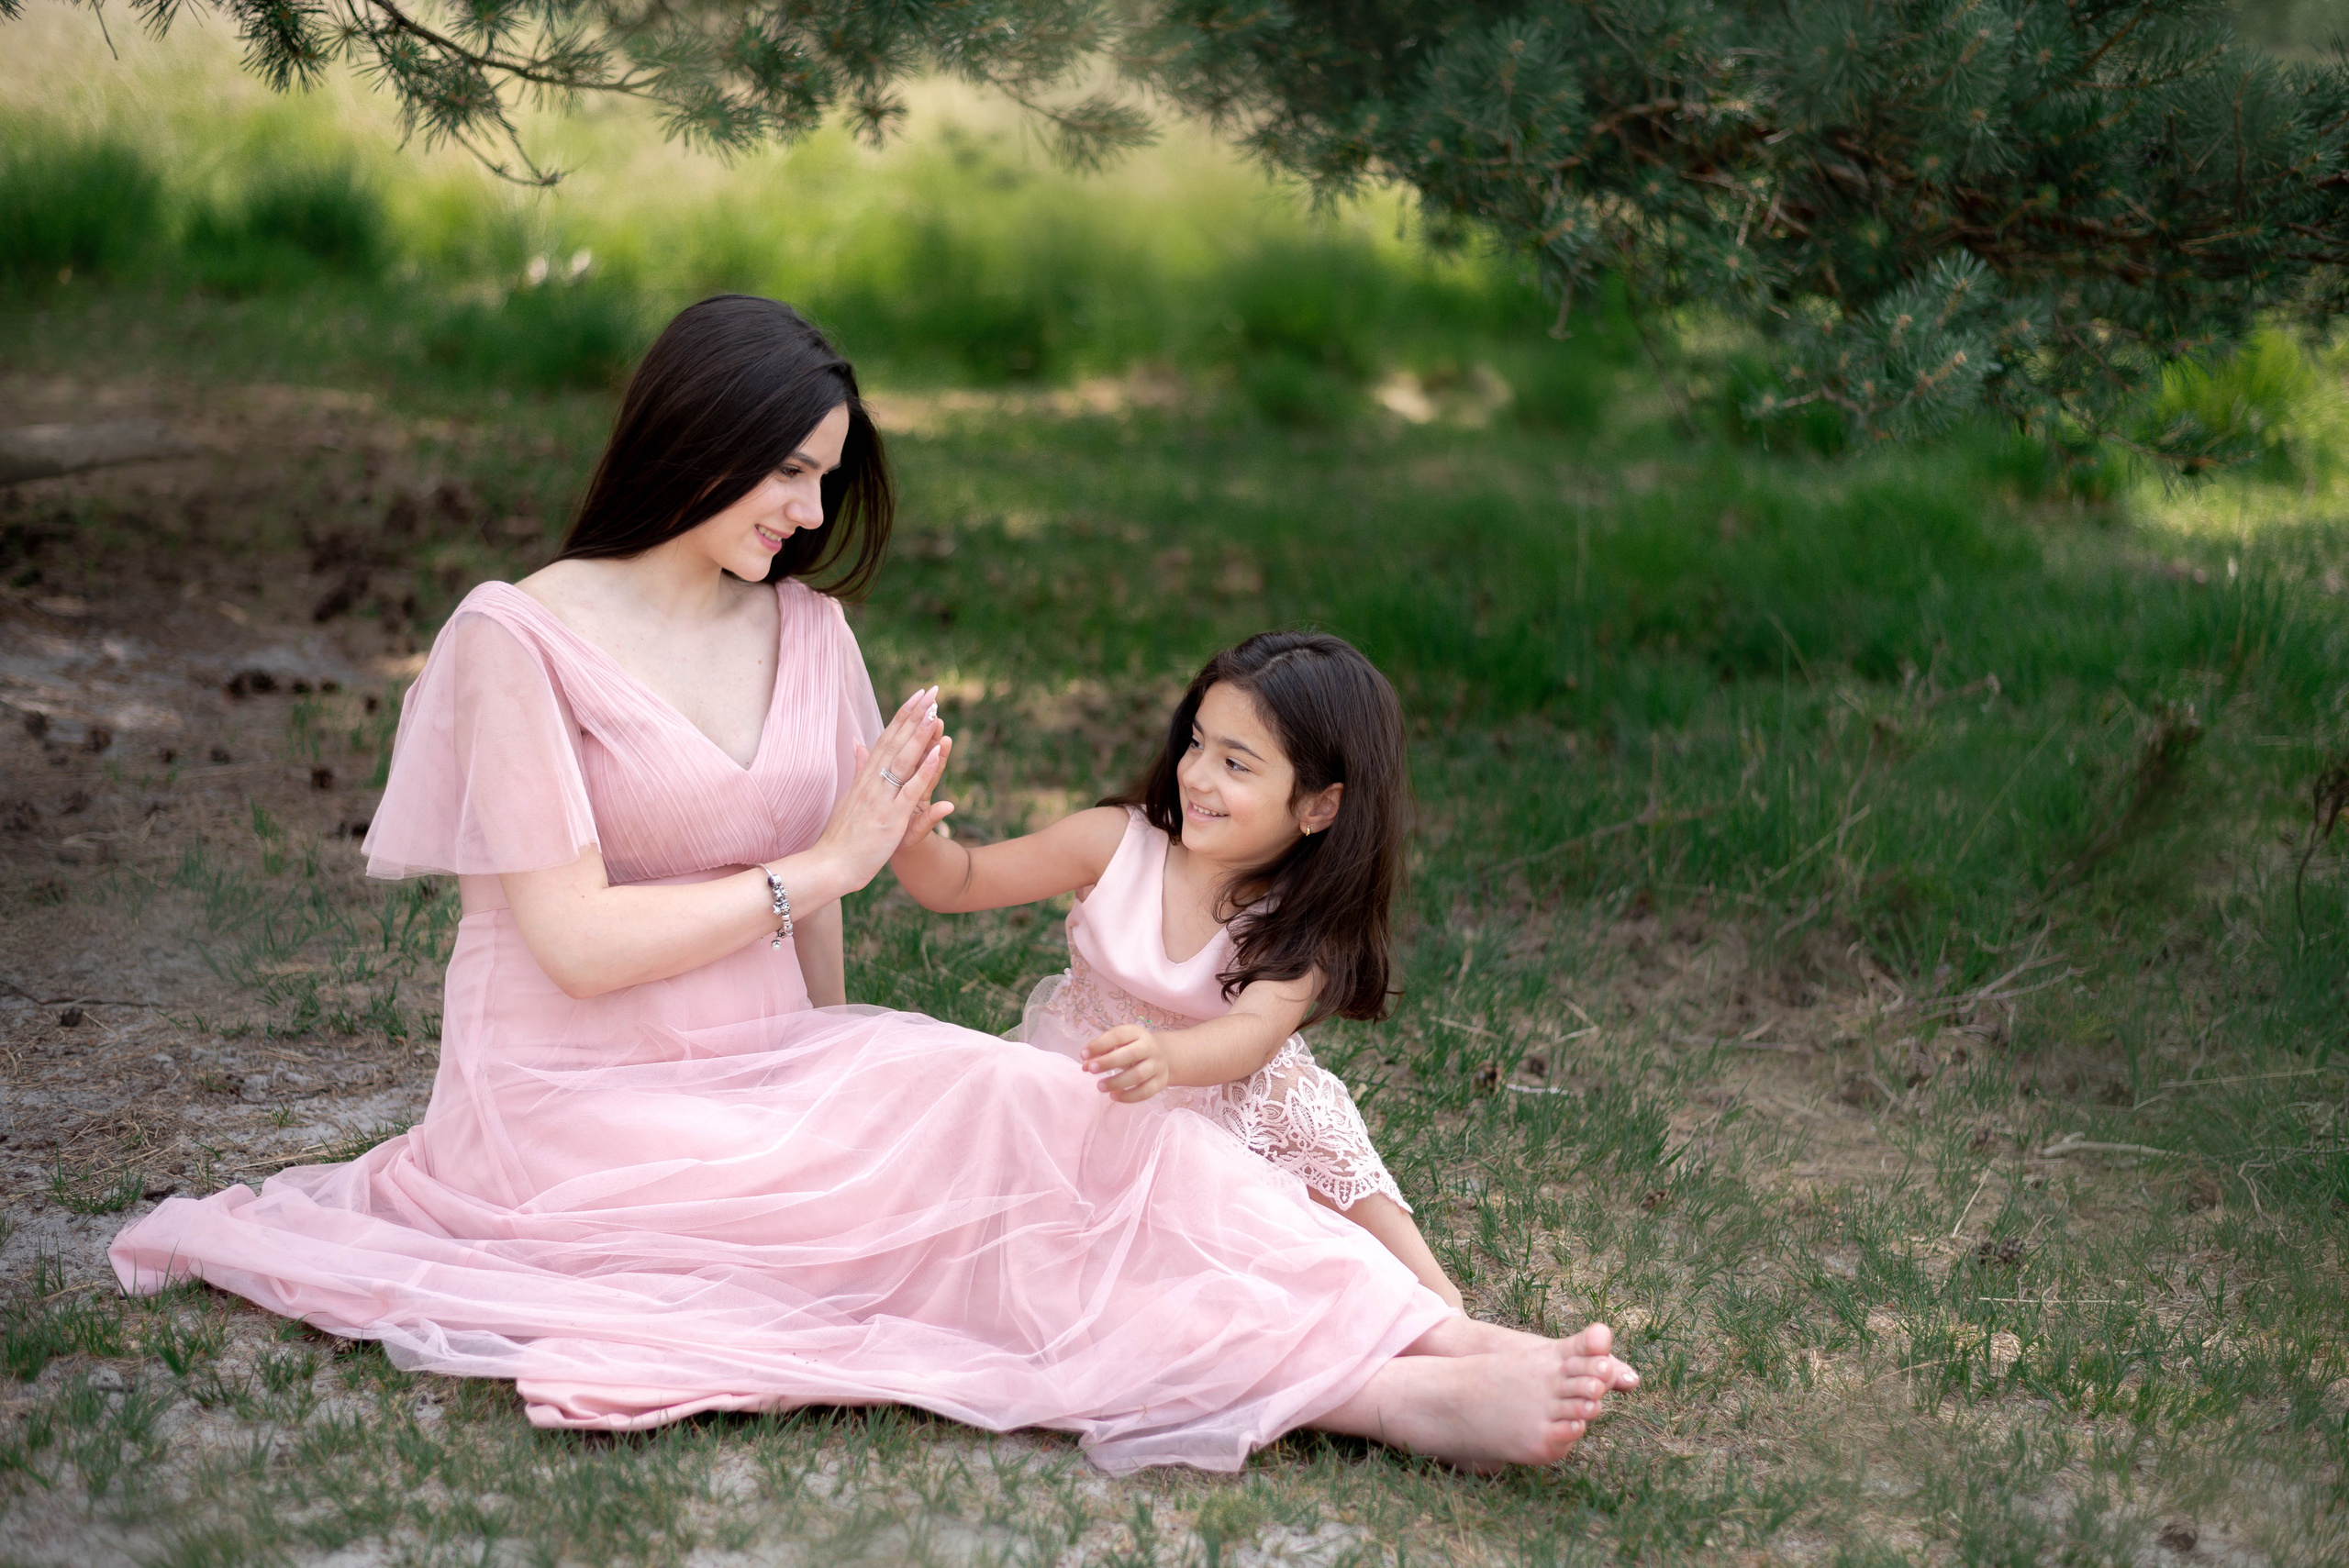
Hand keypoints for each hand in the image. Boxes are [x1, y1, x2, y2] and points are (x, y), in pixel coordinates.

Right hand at [812, 686, 951, 888]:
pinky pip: (909, 791)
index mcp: (865, 778)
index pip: (886, 739)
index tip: (918, 696)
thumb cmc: (842, 835)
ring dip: (919, 736)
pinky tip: (936, 753)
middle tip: (932, 692)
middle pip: (895, 742)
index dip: (902, 716)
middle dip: (914, 716)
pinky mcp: (890, 818)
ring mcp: (881, 799)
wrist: (831, 865)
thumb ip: (858, 768)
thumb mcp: (850, 796)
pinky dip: (923, 771)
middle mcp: (872, 783)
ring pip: (903, 761)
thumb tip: (857, 743)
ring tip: (935, 712)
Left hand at [1083, 1024, 1171, 1102]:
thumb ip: (1101, 1052)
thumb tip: (1085, 1065)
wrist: (1162, 1056)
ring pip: (1138, 1075)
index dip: (1100, 1044)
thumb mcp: (1119, 1044)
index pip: (1118, 1035)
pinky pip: (1145, 1092)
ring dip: (1116, 1082)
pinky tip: (1113, 1096)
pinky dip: (1129, 1097)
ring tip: (1099, 1086)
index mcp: (1136, 1033)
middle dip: (1109, 1062)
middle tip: (1091, 1069)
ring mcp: (1156, 1065)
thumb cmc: (1131, 1048)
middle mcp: (1149, 1047)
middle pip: (1131, 1054)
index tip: (1083, 1054)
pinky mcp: (1160, 1081)